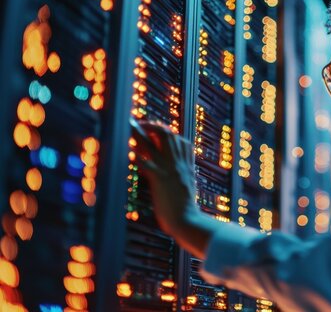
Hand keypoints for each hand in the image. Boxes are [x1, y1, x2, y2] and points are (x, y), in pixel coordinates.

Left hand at [130, 119, 197, 236]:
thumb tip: (177, 175)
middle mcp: (179, 164)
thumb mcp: (188, 189)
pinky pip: (146, 161)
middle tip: (140, 124)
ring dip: (141, 132)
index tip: (158, 131)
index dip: (169, 133)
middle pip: (169, 135)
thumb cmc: (186, 210)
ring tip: (130, 125)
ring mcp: (170, 170)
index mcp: (187, 167)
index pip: (182, 141)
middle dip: (154, 127)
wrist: (188, 221)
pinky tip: (127, 149)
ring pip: (157, 142)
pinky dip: (136, 154)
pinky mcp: (160, 179)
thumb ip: (183, 178)